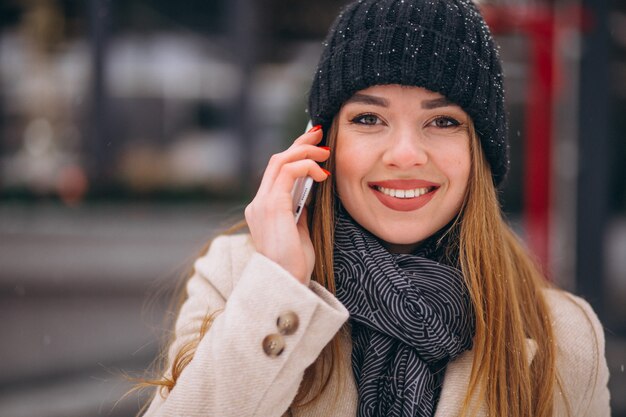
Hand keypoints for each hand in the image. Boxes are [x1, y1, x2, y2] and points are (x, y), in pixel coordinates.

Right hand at [245, 126, 329, 283]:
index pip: (276, 171)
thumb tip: (311, 190)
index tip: (313, 143)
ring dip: (305, 151)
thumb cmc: (295, 263)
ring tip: (325, 152)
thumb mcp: (299, 230)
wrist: (287, 283)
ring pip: (280, 161)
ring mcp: (261, 204)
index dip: (294, 153)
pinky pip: (287, 173)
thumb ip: (299, 209)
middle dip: (299, 143)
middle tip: (320, 134)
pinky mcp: (271, 206)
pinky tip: (322, 173)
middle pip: (276, 160)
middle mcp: (258, 203)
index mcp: (263, 208)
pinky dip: (306, 167)